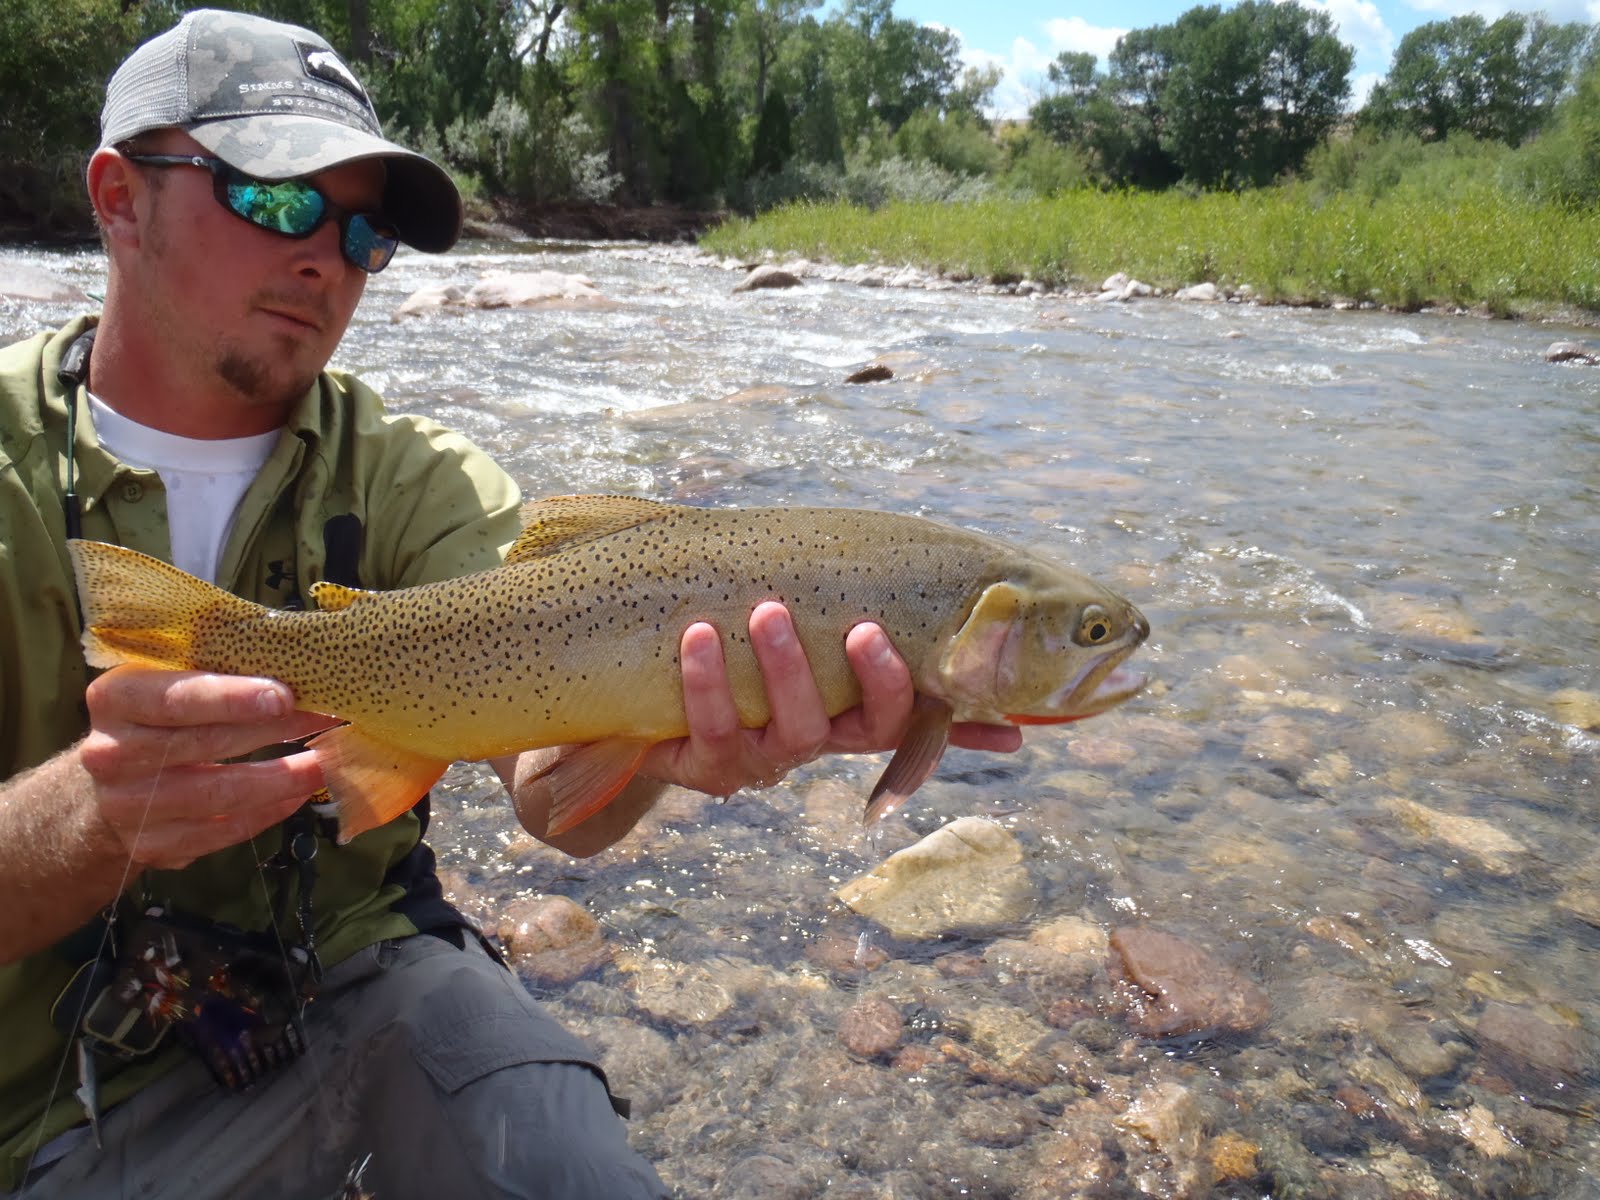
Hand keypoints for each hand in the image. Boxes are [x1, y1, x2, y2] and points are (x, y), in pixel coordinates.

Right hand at [78, 665, 332, 869]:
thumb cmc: (151, 723)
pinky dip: (268, 812)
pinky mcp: (153, 845)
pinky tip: (298, 794)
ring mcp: (130, 806)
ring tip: (324, 761)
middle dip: (275, 730)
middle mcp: (113, 754)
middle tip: (326, 718)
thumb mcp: (160, 685)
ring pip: (221, 793)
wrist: (100, 792)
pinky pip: (223, 830)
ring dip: (283, 778)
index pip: (176, 698)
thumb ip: (208, 672)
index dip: (232, 699)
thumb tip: (292, 663)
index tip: (285, 696)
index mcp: (115, 700)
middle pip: (206, 743)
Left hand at [641, 601, 1021, 797]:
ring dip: (785, 669)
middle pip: (863, 728)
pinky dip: (707, 680)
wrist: (659, 724)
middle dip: (870, 681)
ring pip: (791, 729)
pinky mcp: (709, 766)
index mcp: (851, 720)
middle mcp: (818, 745)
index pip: (910, 719)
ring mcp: (766, 760)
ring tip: (768, 611)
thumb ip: (881, 666)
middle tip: (863, 629)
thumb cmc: (750, 681)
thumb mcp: (815, 669)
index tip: (947, 665)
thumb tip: (1003, 707)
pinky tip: (698, 635)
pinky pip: (716, 726)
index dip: (940, 710)